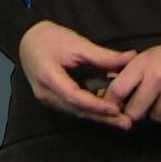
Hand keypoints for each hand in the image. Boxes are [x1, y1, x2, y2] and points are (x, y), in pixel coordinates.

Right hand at [17, 20, 137, 130]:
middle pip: (77, 110)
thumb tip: (132, 58)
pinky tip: (108, 113)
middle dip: (102, 118)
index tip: (116, 109)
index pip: (74, 96)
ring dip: (99, 117)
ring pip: (76, 112)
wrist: (28, 40)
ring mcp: (47, 99)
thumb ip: (103, 55)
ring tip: (122, 121)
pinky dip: (91, 110)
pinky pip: (73, 108)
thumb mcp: (77, 43)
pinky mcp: (52, 100)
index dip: (96, 104)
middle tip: (126, 123)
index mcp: (48, 76)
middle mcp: (45, 93)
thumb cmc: (51, 38)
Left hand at [104, 36, 160, 123]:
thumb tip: (109, 91)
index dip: (112, 101)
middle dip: (136, 112)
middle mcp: (159, 78)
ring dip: (158, 112)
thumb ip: (130, 72)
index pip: (118, 89)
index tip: (112, 106)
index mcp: (145, 64)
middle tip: (141, 106)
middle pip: (135, 112)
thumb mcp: (150, 56)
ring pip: (156, 118)